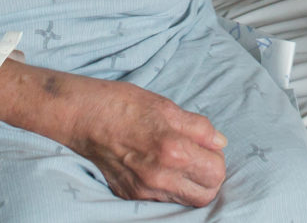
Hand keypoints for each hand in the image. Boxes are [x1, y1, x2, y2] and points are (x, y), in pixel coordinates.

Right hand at [68, 76, 227, 205]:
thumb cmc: (126, 106)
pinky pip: (162, 200)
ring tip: (181, 161)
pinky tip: (162, 167)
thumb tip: (220, 142)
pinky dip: (170, 187)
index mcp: (174, 151)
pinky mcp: (131, 195)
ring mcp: (143, 190)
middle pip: (204, 195)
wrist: (86, 117)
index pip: (216, 173)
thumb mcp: (169, 108)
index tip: (209, 149)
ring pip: (184, 201)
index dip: (218, 159)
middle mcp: (159, 177)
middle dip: (209, 178)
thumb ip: (199, 128)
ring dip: (190, 184)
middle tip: (200, 159)